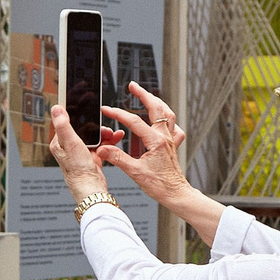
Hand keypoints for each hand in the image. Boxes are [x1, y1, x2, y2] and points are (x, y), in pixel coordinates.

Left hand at [46, 104, 110, 200]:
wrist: (92, 188)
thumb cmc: (77, 170)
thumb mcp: (70, 143)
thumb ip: (63, 125)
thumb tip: (56, 108)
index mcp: (60, 142)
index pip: (67, 120)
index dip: (76, 109)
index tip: (84, 97)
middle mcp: (69, 146)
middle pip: (84, 126)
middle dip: (96, 124)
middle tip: (104, 123)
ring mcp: (81, 151)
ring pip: (94, 134)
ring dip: (105, 132)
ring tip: (112, 133)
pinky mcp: (92, 156)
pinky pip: (102, 143)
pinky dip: (109, 140)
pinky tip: (116, 137)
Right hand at [95, 85, 191, 208]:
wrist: (176, 194)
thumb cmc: (160, 186)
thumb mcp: (135, 172)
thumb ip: (118, 158)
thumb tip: (103, 149)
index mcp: (155, 142)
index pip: (134, 121)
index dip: (118, 113)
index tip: (106, 110)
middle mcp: (165, 137)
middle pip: (156, 107)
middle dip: (143, 94)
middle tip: (132, 86)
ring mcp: (170, 140)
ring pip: (167, 113)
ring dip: (156, 102)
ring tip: (146, 95)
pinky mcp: (173, 146)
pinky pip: (173, 127)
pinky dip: (167, 119)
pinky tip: (161, 121)